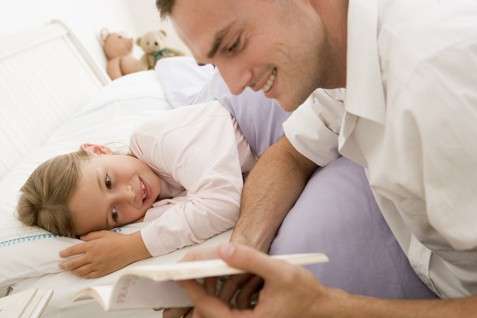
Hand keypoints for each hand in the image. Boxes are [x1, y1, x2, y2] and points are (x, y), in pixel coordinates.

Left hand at [59, 231, 149, 277]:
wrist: (130, 249)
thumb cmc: (118, 240)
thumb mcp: (103, 233)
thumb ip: (90, 236)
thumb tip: (81, 238)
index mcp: (91, 246)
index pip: (73, 250)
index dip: (65, 253)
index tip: (61, 254)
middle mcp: (92, 257)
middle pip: (73, 263)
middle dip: (65, 265)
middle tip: (61, 265)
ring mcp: (97, 265)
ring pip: (80, 271)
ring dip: (72, 271)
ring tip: (68, 270)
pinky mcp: (102, 271)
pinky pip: (89, 275)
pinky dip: (82, 275)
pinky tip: (80, 274)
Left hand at [180, 243, 349, 317]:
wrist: (323, 306)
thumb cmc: (305, 294)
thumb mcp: (278, 271)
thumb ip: (250, 260)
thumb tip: (223, 252)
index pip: (209, 307)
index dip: (193, 289)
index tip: (181, 274)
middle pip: (209, 311)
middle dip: (198, 289)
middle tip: (189, 270)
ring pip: (217, 309)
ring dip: (209, 290)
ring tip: (203, 271)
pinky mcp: (250, 317)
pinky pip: (228, 308)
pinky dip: (222, 293)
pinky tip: (225, 277)